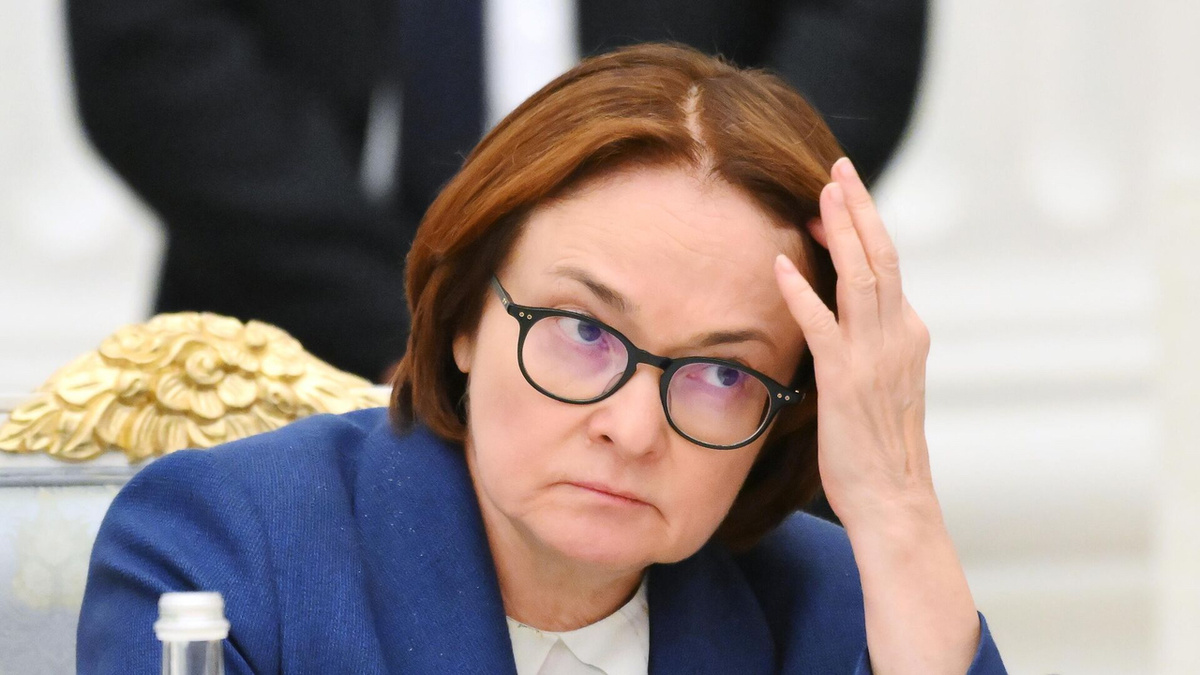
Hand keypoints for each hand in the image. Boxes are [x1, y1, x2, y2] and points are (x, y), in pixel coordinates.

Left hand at [774, 157, 933, 528]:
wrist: (895, 499)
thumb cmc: (881, 448)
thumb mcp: (883, 382)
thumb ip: (870, 343)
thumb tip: (843, 315)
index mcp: (907, 335)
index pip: (886, 268)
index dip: (863, 228)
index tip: (839, 197)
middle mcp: (897, 336)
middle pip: (881, 257)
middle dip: (860, 209)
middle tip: (840, 169)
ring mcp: (874, 356)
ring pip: (861, 277)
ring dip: (842, 231)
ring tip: (823, 193)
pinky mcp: (845, 380)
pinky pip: (821, 325)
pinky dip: (801, 291)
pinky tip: (780, 264)